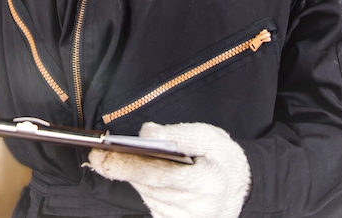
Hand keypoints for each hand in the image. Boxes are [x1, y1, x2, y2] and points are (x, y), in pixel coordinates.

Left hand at [88, 122, 250, 217]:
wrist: (242, 189)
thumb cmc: (223, 160)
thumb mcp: (211, 138)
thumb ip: (180, 133)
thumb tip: (146, 133)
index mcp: (206, 184)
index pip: (159, 174)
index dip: (128, 164)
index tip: (102, 155)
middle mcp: (194, 209)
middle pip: (147, 185)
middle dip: (123, 167)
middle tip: (99, 154)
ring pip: (146, 193)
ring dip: (134, 175)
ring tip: (125, 158)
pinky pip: (150, 202)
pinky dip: (144, 186)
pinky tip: (148, 175)